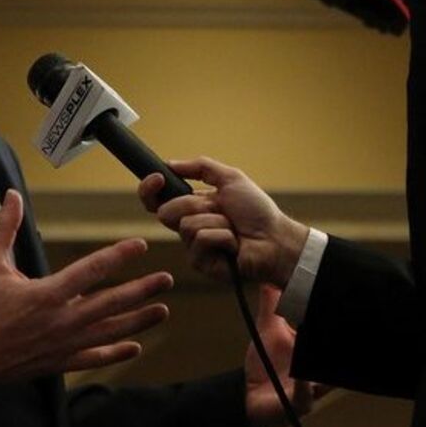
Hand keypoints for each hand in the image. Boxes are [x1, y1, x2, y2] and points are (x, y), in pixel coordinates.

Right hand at [0, 190, 173, 387]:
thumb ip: (4, 228)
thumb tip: (12, 195)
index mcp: (46, 294)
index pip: (91, 271)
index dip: (118, 256)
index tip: (139, 245)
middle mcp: (60, 321)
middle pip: (111, 304)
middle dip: (141, 290)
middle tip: (166, 279)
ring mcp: (61, 345)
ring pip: (109, 332)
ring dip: (138, 321)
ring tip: (162, 310)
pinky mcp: (57, 362)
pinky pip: (92, 358)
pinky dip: (114, 354)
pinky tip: (134, 347)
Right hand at [138, 157, 307, 287]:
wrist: (275, 238)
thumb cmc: (256, 211)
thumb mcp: (230, 178)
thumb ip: (200, 168)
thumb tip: (169, 163)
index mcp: (190, 207)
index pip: (156, 200)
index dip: (149, 189)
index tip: (157, 177)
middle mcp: (187, 226)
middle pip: (166, 212)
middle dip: (193, 205)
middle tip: (219, 209)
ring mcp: (192, 247)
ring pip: (187, 225)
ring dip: (216, 221)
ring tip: (233, 228)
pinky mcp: (200, 263)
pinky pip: (202, 240)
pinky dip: (223, 236)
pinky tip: (234, 243)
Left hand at [245, 285, 327, 426]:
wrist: (248, 397)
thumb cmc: (264, 364)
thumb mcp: (268, 328)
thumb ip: (271, 301)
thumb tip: (270, 273)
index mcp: (312, 347)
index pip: (327, 330)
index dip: (333, 317)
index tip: (339, 298)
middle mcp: (318, 366)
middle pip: (331, 351)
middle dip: (335, 339)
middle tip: (341, 323)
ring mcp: (312, 386)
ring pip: (326, 375)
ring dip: (323, 363)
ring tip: (322, 347)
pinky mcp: (300, 403)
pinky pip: (307, 395)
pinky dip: (306, 386)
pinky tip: (305, 377)